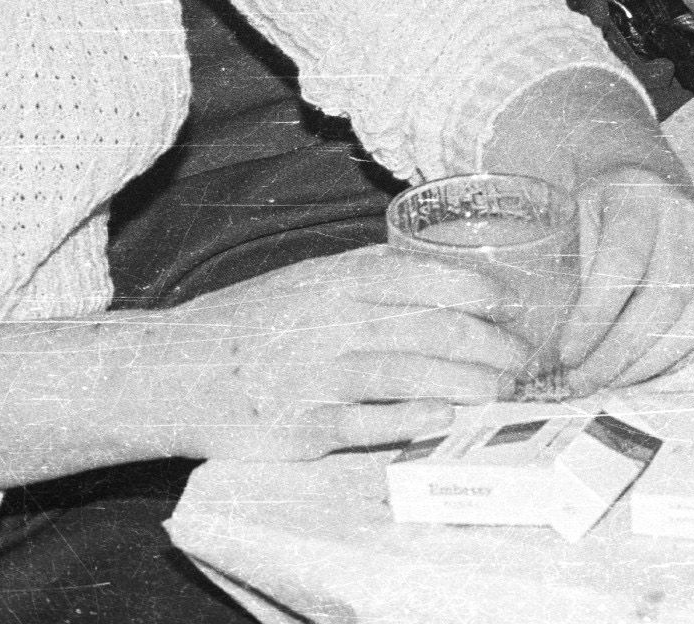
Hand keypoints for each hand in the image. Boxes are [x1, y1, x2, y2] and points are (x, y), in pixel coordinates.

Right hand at [132, 246, 532, 461]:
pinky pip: (366, 425)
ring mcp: (314, 377)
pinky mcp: (299, 428)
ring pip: (408, 374)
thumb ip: (369, 273)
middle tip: (522, 359)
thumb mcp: (305, 279)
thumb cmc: (250, 324)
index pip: (423, 277)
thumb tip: (446, 266)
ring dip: (467, 384)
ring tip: (501, 391)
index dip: (477, 291)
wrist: (170, 373)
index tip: (512, 305)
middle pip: (430, 328)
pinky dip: (412, 420)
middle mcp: (330, 323)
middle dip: (490, 346)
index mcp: (335, 280)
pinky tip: (445, 418)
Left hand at [549, 164, 693, 396]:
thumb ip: (575, 273)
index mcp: (639, 196)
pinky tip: (650, 371)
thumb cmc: (599, 202)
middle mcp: (685, 218)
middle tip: (585, 382)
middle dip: (620, 351)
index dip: (596, 317)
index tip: (569, 356)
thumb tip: (556, 348)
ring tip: (614, 380)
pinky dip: (687, 356)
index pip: (623, 264)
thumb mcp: (574, 220)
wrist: (645, 172)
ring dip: (654, 360)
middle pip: (662, 297)